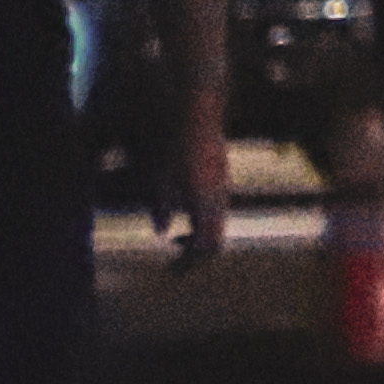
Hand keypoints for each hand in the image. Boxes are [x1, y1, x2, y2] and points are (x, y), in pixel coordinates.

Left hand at [159, 117, 233, 272]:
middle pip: (217, 240)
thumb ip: (163, 206)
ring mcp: (224, 187)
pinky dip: (205, 221)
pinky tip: (189, 213)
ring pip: (219, 224)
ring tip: (182, 239)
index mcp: (204, 203)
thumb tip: (162, 231)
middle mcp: (219, 198)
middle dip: (198, 255)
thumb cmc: (175, 143)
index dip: (189, 262)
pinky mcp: (223, 177)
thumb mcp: (160, 177)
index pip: (204, 246)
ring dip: (202, 237)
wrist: (198, 113)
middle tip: (178, 260)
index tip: (174, 271)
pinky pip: (219, 210)